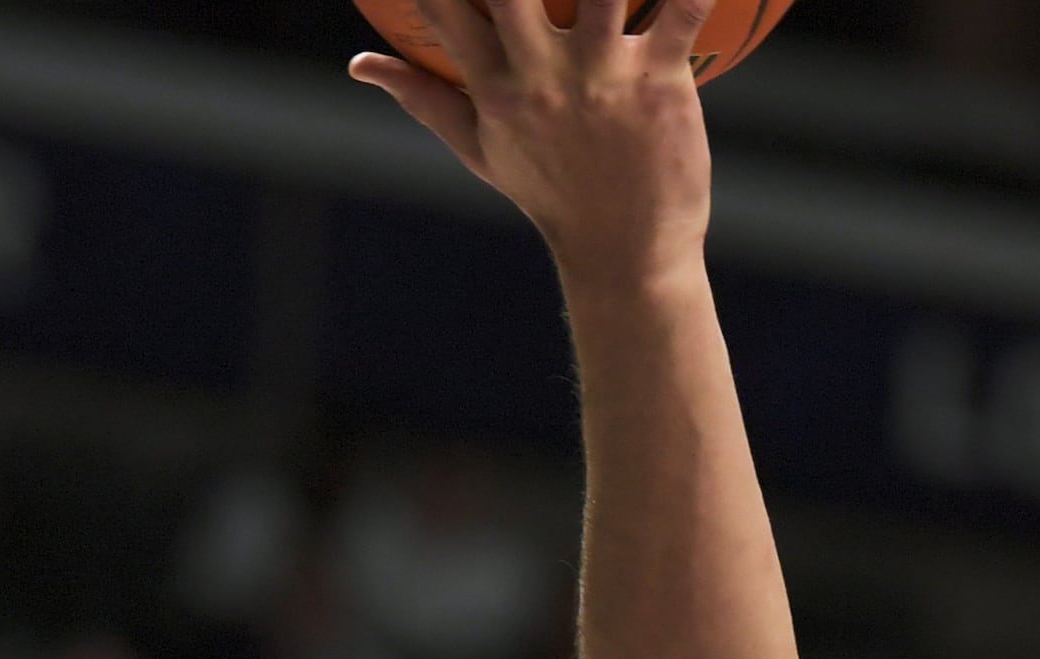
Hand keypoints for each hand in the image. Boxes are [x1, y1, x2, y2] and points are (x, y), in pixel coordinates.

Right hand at [351, 0, 716, 282]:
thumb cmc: (553, 196)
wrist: (626, 253)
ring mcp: (604, 76)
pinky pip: (678, 18)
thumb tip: (361, 64)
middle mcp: (542, 75)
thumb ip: (423, 98)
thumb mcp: (481, 151)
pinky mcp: (661, 83)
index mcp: (494, 87)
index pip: (442, 7)